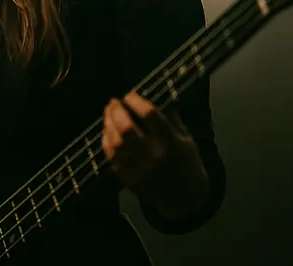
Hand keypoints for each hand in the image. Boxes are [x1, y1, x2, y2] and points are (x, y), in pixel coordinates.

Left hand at [102, 92, 208, 219]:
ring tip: (109, 112)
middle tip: (114, 102)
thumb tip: (154, 95)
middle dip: (117, 111)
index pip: (149, 115)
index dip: (136, 101)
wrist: (184, 197)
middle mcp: (153, 155)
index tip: (129, 94)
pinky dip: (106, 140)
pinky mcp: (128, 178)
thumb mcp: (185, 137)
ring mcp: (138, 168)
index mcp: (171, 141)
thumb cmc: (186, 162)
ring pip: (116, 141)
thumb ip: (171, 117)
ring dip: (108, 123)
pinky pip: (112, 156)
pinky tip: (107, 130)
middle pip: (127, 128)